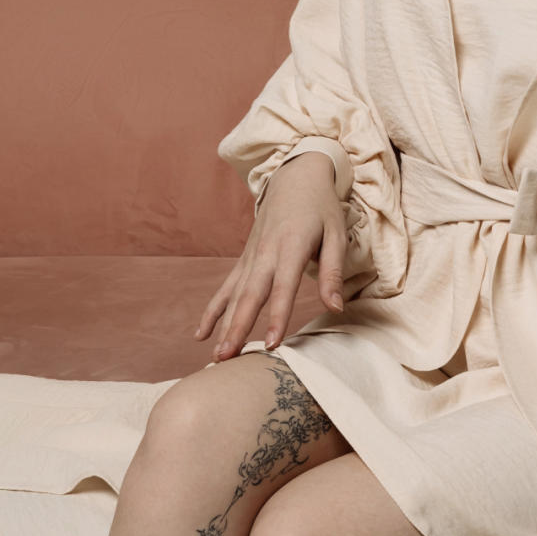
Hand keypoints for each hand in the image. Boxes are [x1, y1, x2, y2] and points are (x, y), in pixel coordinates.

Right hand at [195, 152, 347, 359]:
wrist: (295, 177)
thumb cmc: (321, 208)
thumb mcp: (336, 235)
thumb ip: (332, 273)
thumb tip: (335, 308)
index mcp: (291, 246)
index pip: (283, 288)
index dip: (277, 317)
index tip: (271, 344)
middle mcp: (265, 253)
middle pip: (249, 296)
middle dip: (237, 328)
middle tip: (227, 358)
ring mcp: (251, 256)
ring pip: (233, 296)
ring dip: (223, 326)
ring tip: (215, 355)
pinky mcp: (244, 259)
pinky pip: (225, 288)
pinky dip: (213, 311)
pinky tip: (200, 334)